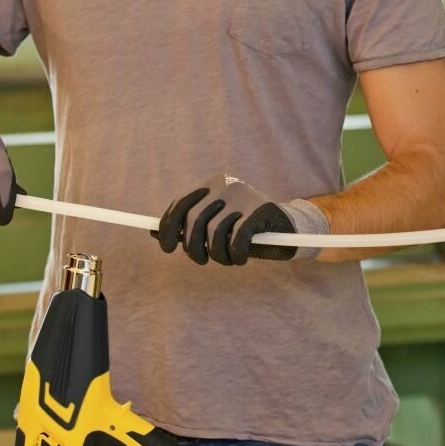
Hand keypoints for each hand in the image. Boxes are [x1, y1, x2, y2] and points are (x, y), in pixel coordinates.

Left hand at [152, 174, 329, 265]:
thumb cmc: (247, 231)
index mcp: (212, 185)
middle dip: (193, 247)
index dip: (169, 227)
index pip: (180, 204)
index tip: (167, 248)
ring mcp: (244, 197)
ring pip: (214, 233)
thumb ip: (189, 227)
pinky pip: (236, 239)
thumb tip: (155, 233)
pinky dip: (236, 254)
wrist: (290, 228)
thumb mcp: (216, 226)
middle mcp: (225, 185)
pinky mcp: (260, 211)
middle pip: (194, 220)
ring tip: (229, 259)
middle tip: (202, 260)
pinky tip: (242, 258)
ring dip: (218, 255)